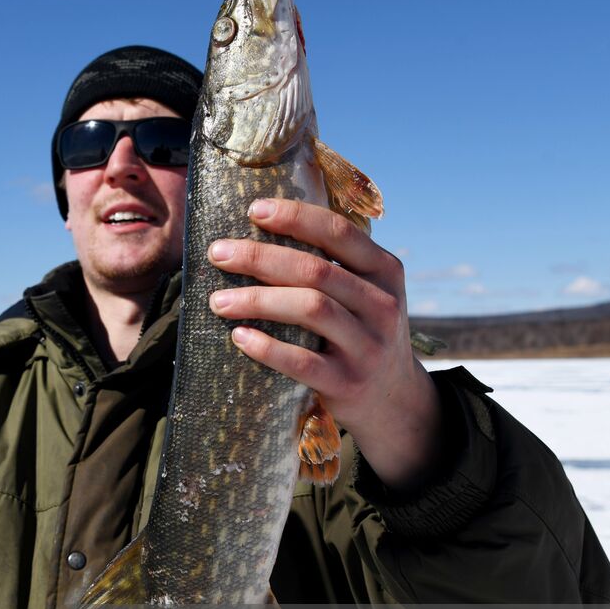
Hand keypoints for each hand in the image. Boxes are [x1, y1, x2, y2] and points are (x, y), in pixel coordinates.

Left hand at [206, 198, 442, 491]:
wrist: (392, 398)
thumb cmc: (361, 331)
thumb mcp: (366, 292)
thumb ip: (334, 263)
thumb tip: (262, 226)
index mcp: (384, 271)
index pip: (338, 232)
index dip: (295, 217)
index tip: (253, 210)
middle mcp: (382, 305)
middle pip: (315, 270)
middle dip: (260, 258)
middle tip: (218, 253)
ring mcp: (368, 346)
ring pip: (311, 309)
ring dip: (258, 300)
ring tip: (217, 300)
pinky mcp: (348, 383)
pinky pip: (302, 362)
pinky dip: (267, 347)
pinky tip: (239, 336)